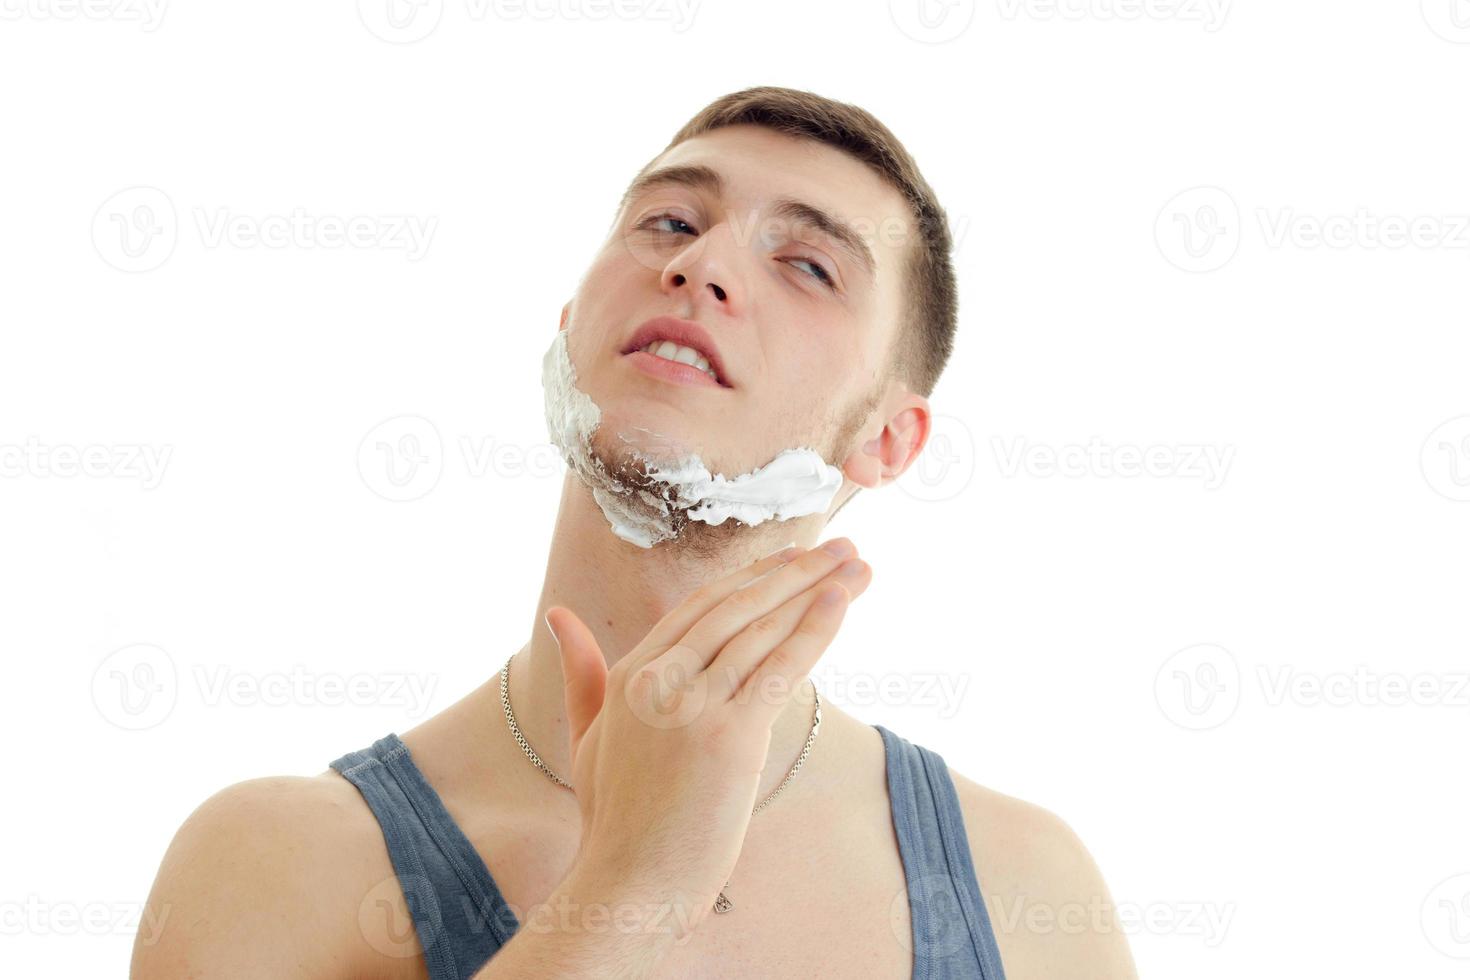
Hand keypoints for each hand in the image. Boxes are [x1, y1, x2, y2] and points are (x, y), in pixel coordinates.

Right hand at [545, 538, 871, 939]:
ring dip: (818, 589)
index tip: (793, 555)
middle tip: (842, 546)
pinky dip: (816, 629)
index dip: (752, 574)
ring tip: (859, 565)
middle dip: (796, 570)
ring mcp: (693, 704)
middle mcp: (658, 678)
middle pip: (738, 605)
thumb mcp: (587, 735)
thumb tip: (557, 615)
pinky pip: (782, 669)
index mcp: (629, 673)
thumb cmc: (615, 821)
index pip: (701, 605)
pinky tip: (842, 602)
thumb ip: (580, 671)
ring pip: (764, 628)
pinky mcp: (729, 735)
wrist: (629, 886)